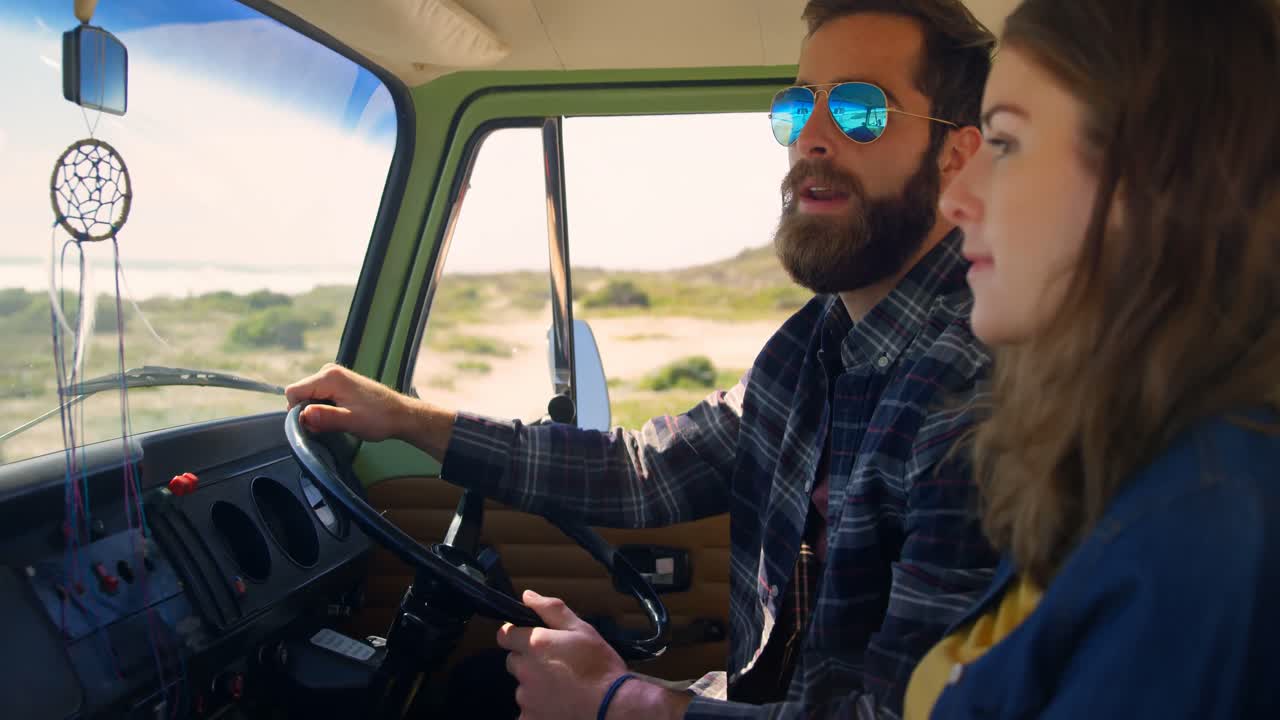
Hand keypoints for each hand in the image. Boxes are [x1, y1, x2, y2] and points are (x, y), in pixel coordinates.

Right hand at [284, 363, 411, 441]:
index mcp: (329, 377)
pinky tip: (341, 414)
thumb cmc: (379, 418)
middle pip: (300, 394)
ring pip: (309, 397)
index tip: (315, 424)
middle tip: (331, 424)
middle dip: (309, 412)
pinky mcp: (338, 383)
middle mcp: (329, 371)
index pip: (293, 392)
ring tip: (340, 419)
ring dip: (318, 412)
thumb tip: (303, 414)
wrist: (400, 414)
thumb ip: (326, 417)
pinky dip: (325, 408)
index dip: (298, 411)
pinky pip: (319, 396)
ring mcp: (334, 376)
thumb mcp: (350, 422)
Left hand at [497, 590, 628, 719]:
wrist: (612, 706)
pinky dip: (538, 709)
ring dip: (535, 686)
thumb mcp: (582, 629)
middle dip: (528, 661)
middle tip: (555, 665)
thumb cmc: (600, 666)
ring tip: (562, 688)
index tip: (530, 639)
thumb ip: (552, 610)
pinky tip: (559, 706)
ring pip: (522, 687)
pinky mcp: (529, 718)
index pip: (504, 635)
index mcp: (535, 644)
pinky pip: (527, 711)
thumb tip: (527, 596)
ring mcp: (526, 698)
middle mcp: (525, 670)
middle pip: (514, 661)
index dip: (515, 635)